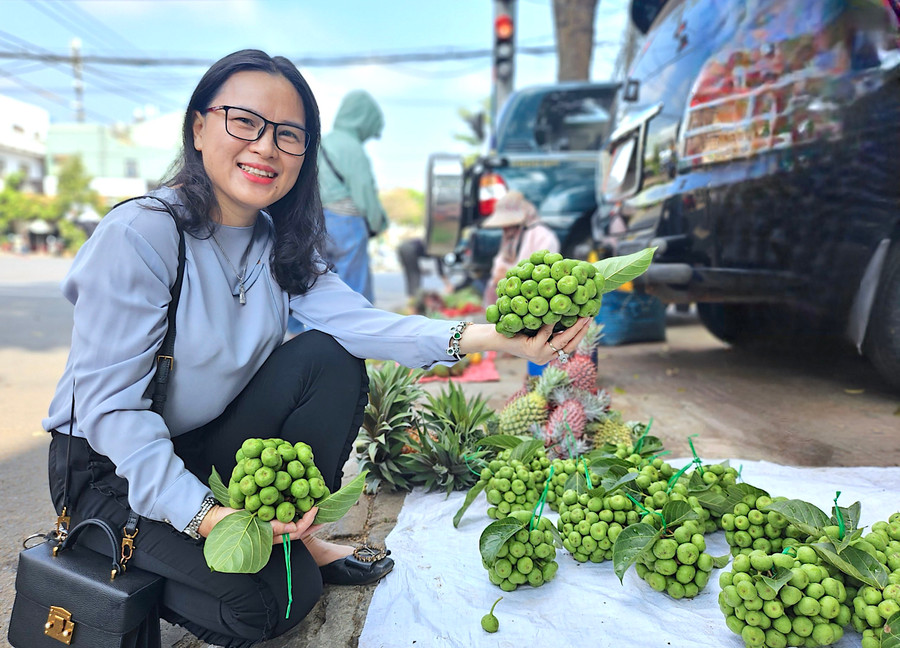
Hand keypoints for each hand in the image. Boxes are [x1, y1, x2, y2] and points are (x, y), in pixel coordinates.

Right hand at [198, 504, 319, 545]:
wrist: (210, 518)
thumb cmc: (227, 524)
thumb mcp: (250, 524)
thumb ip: (273, 527)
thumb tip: (295, 526)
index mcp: (271, 537)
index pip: (296, 530)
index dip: (308, 520)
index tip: (316, 508)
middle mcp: (273, 532)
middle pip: (298, 526)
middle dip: (312, 517)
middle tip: (325, 505)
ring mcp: (269, 523)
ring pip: (292, 518)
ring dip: (304, 510)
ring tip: (316, 500)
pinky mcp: (264, 514)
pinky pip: (281, 510)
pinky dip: (292, 504)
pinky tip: (298, 496)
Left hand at [507, 317, 591, 364]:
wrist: (495, 338)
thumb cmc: (514, 332)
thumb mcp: (534, 332)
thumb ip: (548, 330)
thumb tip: (565, 313)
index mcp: (548, 356)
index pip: (570, 347)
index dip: (581, 335)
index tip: (589, 322)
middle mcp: (545, 358)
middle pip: (570, 345)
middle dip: (582, 331)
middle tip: (590, 317)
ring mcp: (539, 355)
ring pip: (562, 340)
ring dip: (574, 328)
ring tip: (582, 316)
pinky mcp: (532, 349)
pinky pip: (546, 333)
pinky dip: (552, 322)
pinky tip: (557, 312)